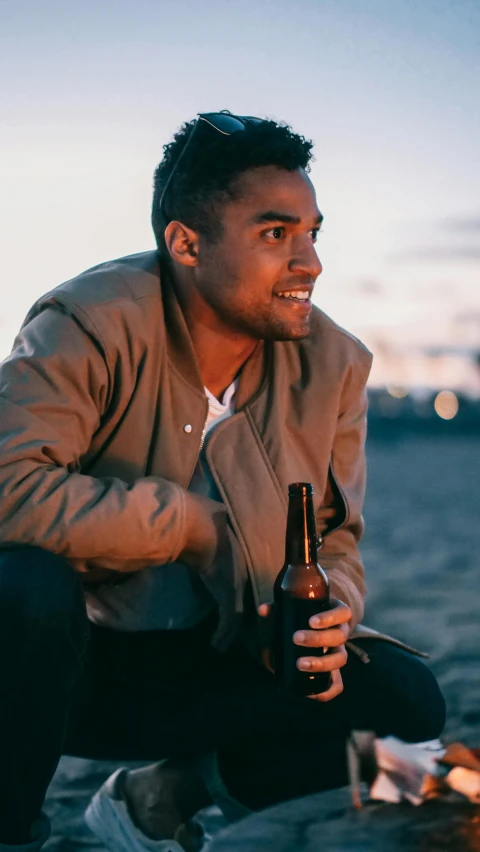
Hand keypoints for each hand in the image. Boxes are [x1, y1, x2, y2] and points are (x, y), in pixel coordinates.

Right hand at [182, 493, 246, 651]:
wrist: (203, 531)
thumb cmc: (201, 530)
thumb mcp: (206, 539)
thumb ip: (205, 543)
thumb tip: (198, 540)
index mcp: (237, 560)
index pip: (238, 585)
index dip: (234, 600)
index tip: (229, 612)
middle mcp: (240, 575)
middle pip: (241, 603)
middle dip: (235, 620)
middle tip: (228, 635)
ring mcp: (237, 586)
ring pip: (236, 616)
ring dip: (228, 632)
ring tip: (220, 645)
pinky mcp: (229, 597)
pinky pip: (228, 621)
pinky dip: (223, 634)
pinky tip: (216, 644)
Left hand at [258, 598, 350, 702]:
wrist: (300, 640)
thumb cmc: (298, 621)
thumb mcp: (288, 613)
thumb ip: (276, 610)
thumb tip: (263, 610)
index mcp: (335, 615)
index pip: (342, 612)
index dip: (330, 617)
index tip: (311, 621)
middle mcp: (340, 634)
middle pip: (339, 636)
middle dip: (318, 638)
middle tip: (296, 638)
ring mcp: (338, 654)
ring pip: (340, 659)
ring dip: (321, 663)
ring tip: (300, 664)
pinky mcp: (334, 673)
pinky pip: (338, 684)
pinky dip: (328, 690)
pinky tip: (311, 693)